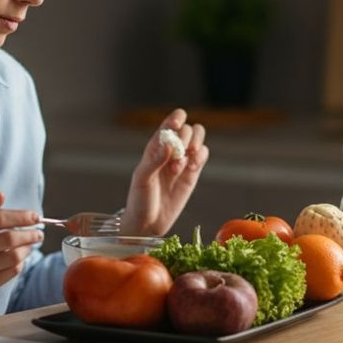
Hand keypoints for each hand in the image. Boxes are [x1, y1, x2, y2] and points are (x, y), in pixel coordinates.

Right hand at [0, 192, 42, 324]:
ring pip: (13, 257)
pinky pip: (10, 272)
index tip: (35, 216)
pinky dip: (20, 263)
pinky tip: (20, 258)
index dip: (20, 216)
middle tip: (39, 233)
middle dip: (29, 235)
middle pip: (8, 239)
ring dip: (27, 249)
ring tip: (30, 245)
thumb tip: (1, 196)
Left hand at [121, 109, 208, 234]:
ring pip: (198, 139)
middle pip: (187, 129)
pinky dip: (201, 157)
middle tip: (178, 156)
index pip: (168, 124)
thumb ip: (154, 160)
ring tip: (186, 162)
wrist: (148, 224)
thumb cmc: (139, 200)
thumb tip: (168, 143)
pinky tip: (192, 168)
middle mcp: (170, 151)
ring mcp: (183, 161)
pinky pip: (203, 155)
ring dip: (196, 145)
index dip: (176, 119)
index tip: (178, 124)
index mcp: (154, 147)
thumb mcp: (142, 179)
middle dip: (186, 138)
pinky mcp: (193, 174)